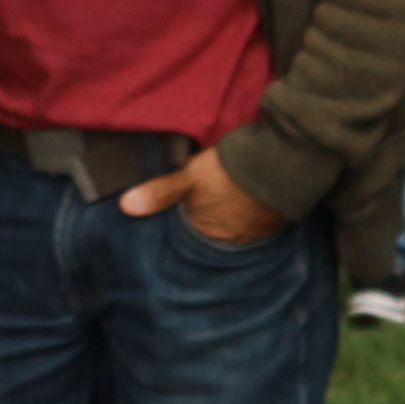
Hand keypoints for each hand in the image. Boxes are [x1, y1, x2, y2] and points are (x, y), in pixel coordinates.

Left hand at [118, 147, 281, 246]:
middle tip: (213, 198)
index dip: (189, 214)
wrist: (279, 164)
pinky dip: (253, 215)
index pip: (191, 230)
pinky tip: (251, 199)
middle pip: (214, 232)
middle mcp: (229, 239)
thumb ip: (159, 192)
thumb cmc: (228, 170)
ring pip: (236, 229)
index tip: (191, 201)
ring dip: (233, 218)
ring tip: (231, 198)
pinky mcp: (274, 224)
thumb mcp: (189, 176)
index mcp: (205, 231)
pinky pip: (258, 224)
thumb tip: (126, 206)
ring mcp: (253, 233)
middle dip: (211, 219)